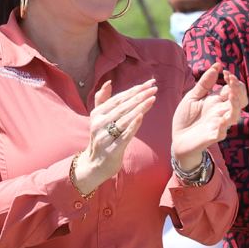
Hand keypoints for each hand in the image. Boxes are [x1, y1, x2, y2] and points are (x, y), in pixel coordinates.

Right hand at [72, 79, 158, 195]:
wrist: (94, 164)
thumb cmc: (101, 138)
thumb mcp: (98, 119)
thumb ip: (102, 100)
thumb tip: (108, 82)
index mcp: (96, 114)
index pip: (118, 98)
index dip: (134, 90)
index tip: (148, 83)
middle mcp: (99, 124)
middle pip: (122, 107)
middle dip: (139, 96)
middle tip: (154, 88)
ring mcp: (105, 137)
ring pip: (124, 119)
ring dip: (139, 108)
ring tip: (152, 98)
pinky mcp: (112, 149)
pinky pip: (124, 135)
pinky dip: (133, 125)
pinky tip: (142, 116)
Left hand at [171, 62, 247, 169]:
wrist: (177, 139)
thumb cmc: (186, 118)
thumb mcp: (192, 96)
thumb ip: (204, 83)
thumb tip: (217, 65)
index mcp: (218, 101)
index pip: (233, 89)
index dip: (233, 80)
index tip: (225, 72)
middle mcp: (221, 112)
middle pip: (240, 100)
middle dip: (239, 89)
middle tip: (231, 80)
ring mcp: (219, 124)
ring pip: (235, 115)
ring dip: (235, 104)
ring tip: (231, 93)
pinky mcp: (212, 136)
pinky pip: (222, 132)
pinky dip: (222, 126)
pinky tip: (220, 120)